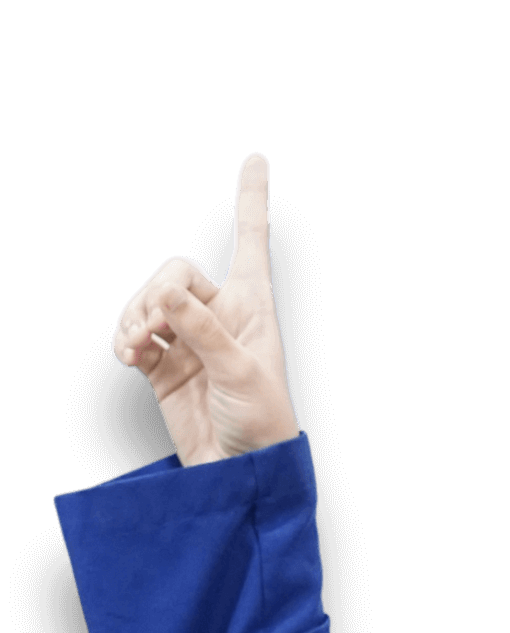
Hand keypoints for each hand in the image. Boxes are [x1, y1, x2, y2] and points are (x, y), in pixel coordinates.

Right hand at [111, 154, 300, 467]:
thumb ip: (203, 329)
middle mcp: (220, 314)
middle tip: (156, 326)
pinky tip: (128, 354)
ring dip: (134, 315)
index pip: (251, 240)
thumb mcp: (241, 371)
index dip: (250, 199)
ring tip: (137, 346)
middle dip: (158, 291)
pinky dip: (124, 337)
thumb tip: (163, 292)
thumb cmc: (262, 422)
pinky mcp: (162, 363)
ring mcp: (187, 337)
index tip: (256, 159)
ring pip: (147, 300)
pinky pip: (132, 332)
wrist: (242, 473)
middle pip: (175, 270)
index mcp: (253, 306)